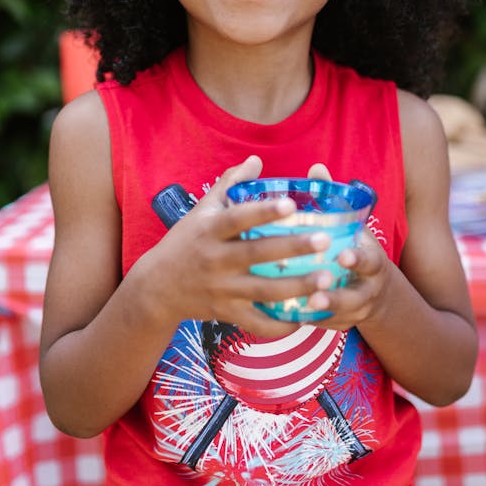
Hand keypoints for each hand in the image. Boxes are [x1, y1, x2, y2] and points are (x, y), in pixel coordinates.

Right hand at [138, 155, 333, 336]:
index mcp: (210, 230)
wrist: (157, 288)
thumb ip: (230, 184)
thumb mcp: (201, 210)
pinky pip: (257, 323)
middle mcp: (215, 260)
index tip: (291, 204)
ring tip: (328, 280)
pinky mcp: (226, 313)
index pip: (238, 218)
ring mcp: (222, 289)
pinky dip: (281, 325)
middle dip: (293, 248)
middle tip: (324, 241)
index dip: (263, 211)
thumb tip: (256, 160)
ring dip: (297, 287)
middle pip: (257, 254)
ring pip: (264, 291)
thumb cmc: (186, 242)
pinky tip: (307, 316)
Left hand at [301, 160, 390, 329]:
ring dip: (319, 314)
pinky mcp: (339, 325)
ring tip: (300, 308)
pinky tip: (285, 317)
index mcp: (372, 262)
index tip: (343, 255)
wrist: (378, 293)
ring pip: (337, 317)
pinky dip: (308, 322)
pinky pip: (323, 327)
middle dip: (337, 297)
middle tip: (316, 293)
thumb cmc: (355, 248)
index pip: (370, 261)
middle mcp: (367, 290)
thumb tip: (316, 168)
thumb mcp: (354, 225)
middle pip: (354, 298)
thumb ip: (335, 199)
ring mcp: (354, 312)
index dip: (358, 259)